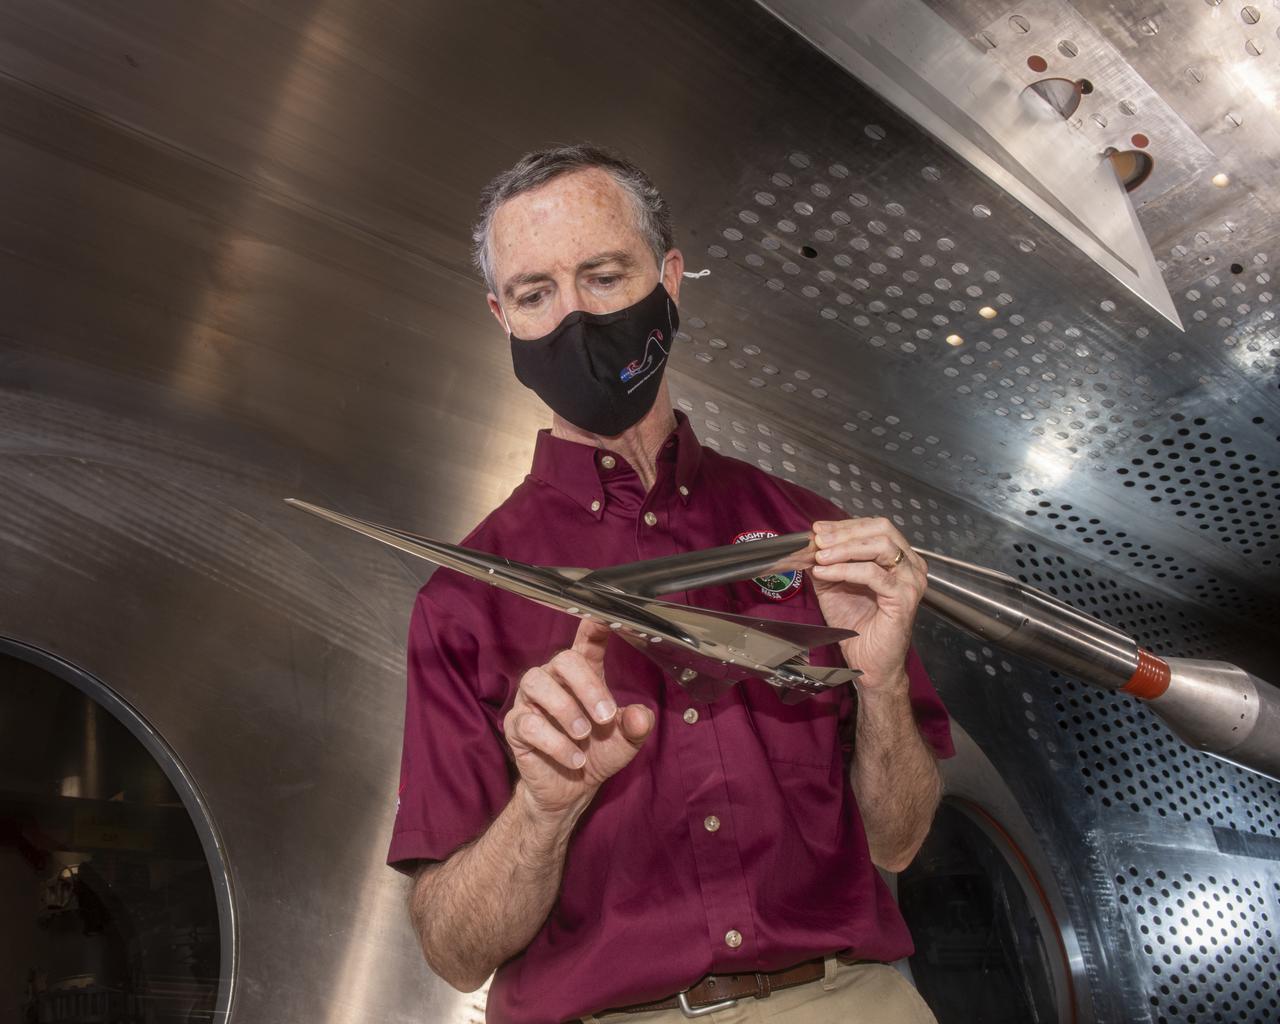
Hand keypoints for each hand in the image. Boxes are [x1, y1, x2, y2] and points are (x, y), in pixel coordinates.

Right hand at [504, 618, 654, 817]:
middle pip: (564, 658)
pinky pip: (528, 722)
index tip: (605, 615)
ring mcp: (531, 700)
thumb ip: (635, 727)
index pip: (588, 641)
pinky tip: (574, 759)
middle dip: (587, 687)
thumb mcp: (625, 742)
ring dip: (564, 710)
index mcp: (583, 674)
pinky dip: (555, 743)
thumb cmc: (598, 754)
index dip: (595, 625)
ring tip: (583, 737)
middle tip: (605, 717)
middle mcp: (554, 679)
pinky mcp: (516, 725)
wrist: (571, 790)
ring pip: (536, 682)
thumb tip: (640, 716)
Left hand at [809, 517, 927, 691]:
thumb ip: (825, 563)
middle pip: (881, 530)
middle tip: (819, 539)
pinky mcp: (903, 598)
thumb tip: (808, 543)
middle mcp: (910, 566)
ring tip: (820, 556)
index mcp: (898, 559)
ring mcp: (910, 581)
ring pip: (879, 547)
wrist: (868, 662)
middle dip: (845, 532)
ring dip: (844, 549)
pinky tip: (826, 573)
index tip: (818, 529)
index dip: (845, 526)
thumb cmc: (857, 626)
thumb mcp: (833, 586)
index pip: (874, 527)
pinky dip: (845, 570)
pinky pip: (872, 574)